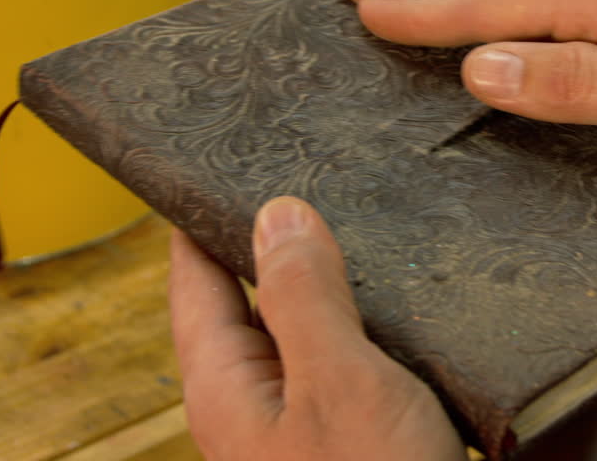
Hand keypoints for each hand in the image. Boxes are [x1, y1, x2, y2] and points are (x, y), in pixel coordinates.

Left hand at [169, 196, 465, 460]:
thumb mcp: (339, 383)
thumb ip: (305, 297)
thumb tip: (279, 214)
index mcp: (227, 388)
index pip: (194, 280)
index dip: (201, 218)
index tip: (217, 163)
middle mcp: (255, 405)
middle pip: (250, 301)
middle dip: (277, 243)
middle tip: (309, 178)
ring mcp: (301, 424)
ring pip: (306, 332)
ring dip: (331, 286)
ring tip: (364, 230)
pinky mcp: (349, 438)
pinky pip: (345, 364)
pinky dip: (364, 327)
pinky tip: (402, 309)